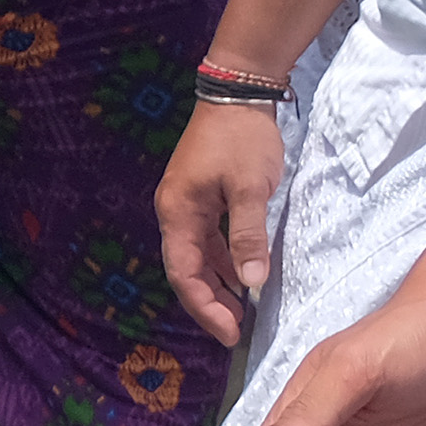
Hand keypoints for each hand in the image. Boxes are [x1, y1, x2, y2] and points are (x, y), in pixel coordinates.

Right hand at [158, 98, 283, 342]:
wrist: (237, 93)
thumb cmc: (242, 139)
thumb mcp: (250, 189)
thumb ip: (248, 237)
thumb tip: (251, 283)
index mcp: (178, 214)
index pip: (184, 274)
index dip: (205, 308)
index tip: (230, 333)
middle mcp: (174, 213)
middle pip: (185, 270)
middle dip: (210, 302)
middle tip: (236, 330)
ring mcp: (186, 204)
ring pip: (196, 257)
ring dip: (216, 284)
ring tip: (241, 310)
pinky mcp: (200, 197)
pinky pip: (207, 240)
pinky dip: (223, 261)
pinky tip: (242, 274)